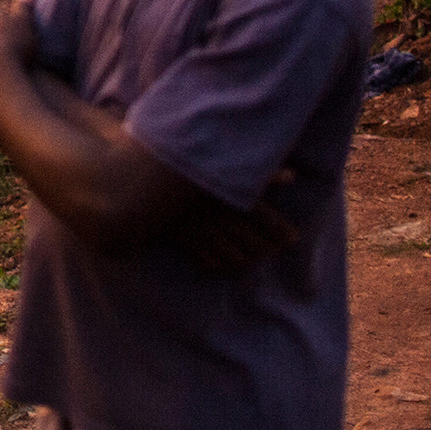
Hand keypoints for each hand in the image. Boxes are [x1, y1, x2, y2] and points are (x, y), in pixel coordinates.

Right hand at [178, 169, 301, 274]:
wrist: (139, 178)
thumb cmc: (188, 165)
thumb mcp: (224, 164)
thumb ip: (259, 172)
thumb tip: (291, 175)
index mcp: (236, 200)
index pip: (272, 227)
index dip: (285, 235)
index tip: (291, 237)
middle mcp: (224, 221)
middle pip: (257, 247)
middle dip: (269, 249)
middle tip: (274, 247)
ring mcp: (204, 234)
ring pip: (236, 259)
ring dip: (247, 260)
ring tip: (252, 255)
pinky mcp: (184, 242)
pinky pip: (209, 263)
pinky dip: (220, 265)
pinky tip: (224, 261)